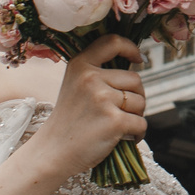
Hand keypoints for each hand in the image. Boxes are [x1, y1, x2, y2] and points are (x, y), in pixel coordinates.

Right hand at [28, 34, 146, 178]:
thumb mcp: (76, 86)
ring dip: (136, 116)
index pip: (112, 42)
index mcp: (80, 65)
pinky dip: (137, 133)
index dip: (130, 48)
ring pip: (140, 102)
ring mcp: (102, 99)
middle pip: (135, 79)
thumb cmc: (70, 120)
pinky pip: (141, 123)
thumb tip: (136, 65)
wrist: (54, 152)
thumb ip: (99, 73)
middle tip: (120, 112)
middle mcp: (91, 78)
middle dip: (135, 97)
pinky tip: (123, 138)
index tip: (138, 59)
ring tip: (117, 126)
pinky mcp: (114, 120)